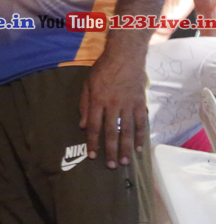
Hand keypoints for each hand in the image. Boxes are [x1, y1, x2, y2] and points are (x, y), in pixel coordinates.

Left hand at [79, 48, 147, 168]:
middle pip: (111, 132)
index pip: (94, 126)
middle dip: (111, 150)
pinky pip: (141, 123)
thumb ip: (85, 105)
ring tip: (126, 161)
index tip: (93, 155)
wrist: (125, 57)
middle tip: (112, 166)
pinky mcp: (140, 103)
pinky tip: (140, 148)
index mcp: (98, 101)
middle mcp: (113, 105)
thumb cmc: (102, 70)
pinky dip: (141, 136)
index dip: (93, 142)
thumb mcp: (87, 85)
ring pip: (127, 130)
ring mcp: (128, 105)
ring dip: (127, 147)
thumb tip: (83, 126)